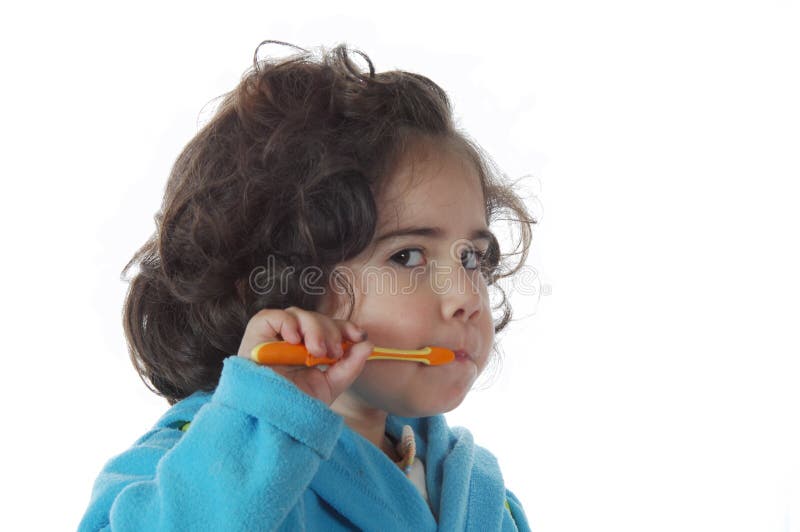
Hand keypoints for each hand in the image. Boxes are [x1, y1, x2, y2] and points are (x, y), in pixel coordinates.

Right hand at [237, 306, 372, 405]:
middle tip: (332, 353)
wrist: (272, 423)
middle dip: (331, 331)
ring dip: (314, 329)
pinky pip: (272, 316)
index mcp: (306, 350)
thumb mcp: (329, 386)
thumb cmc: (296, 407)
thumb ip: (349, 365)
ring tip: (316, 352)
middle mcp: (289, 341)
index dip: (344, 327)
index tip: (359, 336)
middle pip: (315, 318)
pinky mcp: (254, 336)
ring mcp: (271, 338)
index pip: (327, 326)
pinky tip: (295, 341)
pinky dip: (288, 323)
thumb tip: (369, 344)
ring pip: (298, 314)